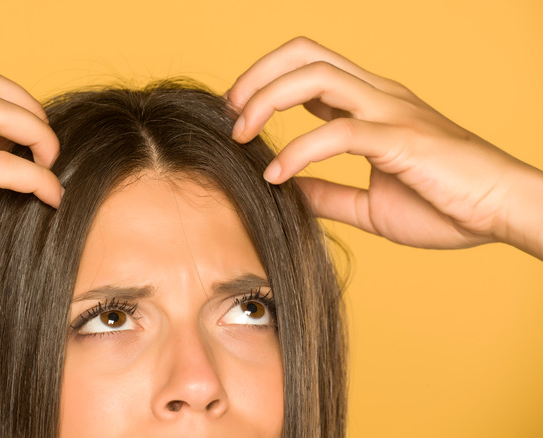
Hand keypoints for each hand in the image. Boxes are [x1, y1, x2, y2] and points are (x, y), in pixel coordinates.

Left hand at [225, 37, 542, 255]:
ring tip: (242, 136)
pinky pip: (339, 132)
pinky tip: (276, 176)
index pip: (310, 67)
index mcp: (372, 104)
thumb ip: (328, 195)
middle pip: (306, 54)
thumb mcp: (370, 204)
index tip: (239, 113)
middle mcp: (379, 96)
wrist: (505, 213)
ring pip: (316, 77)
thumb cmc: (447, 205)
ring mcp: (391, 112)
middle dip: (258, 76)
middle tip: (230, 113)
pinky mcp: (401, 139)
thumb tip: (287, 192)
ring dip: (267, 100)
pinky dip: (299, 151)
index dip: (266, 81)